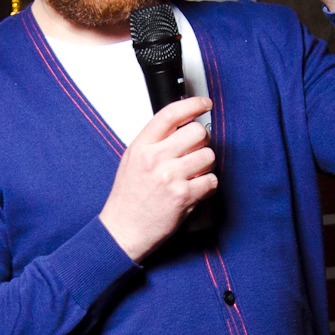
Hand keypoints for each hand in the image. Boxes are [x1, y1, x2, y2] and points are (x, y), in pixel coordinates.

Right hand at [98, 96, 216, 261]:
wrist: (124, 230)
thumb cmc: (128, 198)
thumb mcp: (132, 161)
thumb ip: (154, 142)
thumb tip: (181, 126)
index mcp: (141, 147)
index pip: (170, 114)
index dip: (192, 104)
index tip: (204, 103)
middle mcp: (155, 159)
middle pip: (197, 132)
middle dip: (201, 141)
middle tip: (194, 152)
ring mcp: (170, 177)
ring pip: (208, 155)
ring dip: (205, 165)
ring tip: (192, 175)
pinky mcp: (184, 196)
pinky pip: (211, 180)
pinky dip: (207, 185)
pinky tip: (194, 189)